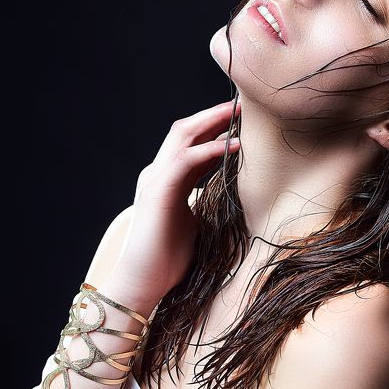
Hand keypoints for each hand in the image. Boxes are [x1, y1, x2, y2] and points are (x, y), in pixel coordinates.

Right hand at [113, 99, 240, 301]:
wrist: (142, 282)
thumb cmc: (168, 260)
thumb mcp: (194, 224)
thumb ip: (205, 205)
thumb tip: (232, 200)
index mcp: (167, 180)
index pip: (192, 144)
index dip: (217, 129)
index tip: (245, 122)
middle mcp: (158, 173)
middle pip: (186, 130)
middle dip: (215, 115)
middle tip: (246, 106)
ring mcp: (155, 179)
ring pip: (183, 135)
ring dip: (213, 121)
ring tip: (241, 114)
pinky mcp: (158, 191)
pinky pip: (185, 159)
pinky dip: (211, 149)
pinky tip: (234, 146)